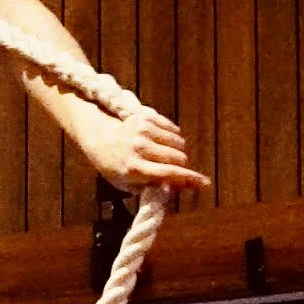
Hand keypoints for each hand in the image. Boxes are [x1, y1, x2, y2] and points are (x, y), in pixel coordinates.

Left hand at [73, 107, 206, 198]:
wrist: (98, 137)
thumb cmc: (114, 165)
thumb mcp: (128, 183)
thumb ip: (152, 187)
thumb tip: (178, 187)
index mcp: (135, 169)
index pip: (169, 174)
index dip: (190, 179)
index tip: (205, 183)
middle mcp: (140, 148)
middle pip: (178, 158)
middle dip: (181, 165)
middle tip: (173, 167)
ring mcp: (143, 131)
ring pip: (179, 142)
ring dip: (177, 150)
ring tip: (163, 153)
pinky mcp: (146, 117)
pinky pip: (174, 129)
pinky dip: (173, 136)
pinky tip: (161, 141)